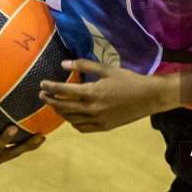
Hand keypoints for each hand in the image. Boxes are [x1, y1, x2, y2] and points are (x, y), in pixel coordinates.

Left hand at [39, 59, 173, 132]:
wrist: (148, 97)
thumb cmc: (128, 80)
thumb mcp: (107, 69)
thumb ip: (84, 65)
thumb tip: (64, 64)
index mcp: (92, 92)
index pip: (63, 91)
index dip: (50, 87)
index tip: (42, 84)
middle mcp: (92, 109)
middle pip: (63, 107)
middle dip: (50, 100)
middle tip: (43, 95)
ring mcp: (97, 120)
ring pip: (70, 119)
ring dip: (60, 111)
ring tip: (55, 104)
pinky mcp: (103, 127)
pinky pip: (82, 128)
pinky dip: (73, 122)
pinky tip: (71, 116)